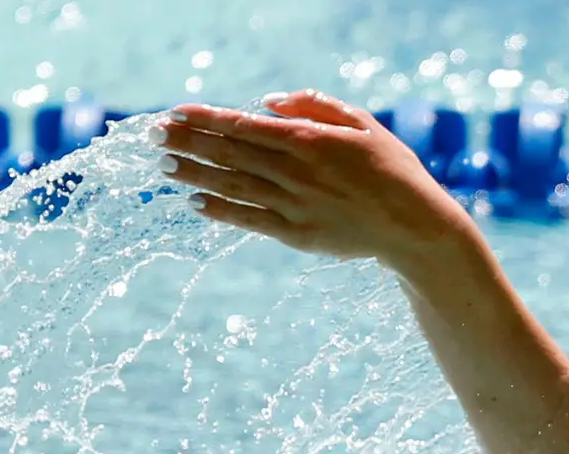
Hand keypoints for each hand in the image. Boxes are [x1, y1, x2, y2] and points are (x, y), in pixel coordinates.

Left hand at [153, 91, 476, 275]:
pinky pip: (250, 221)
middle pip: (229, 154)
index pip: (244, 126)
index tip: (174, 113)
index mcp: (309, 141)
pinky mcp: (297, 235)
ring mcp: (294, 206)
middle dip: (188, 143)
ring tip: (164, 167)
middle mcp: (296, 173)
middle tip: (153, 136)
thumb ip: (315, 106)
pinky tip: (196, 203)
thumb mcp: (362, 123)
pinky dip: (221, 212)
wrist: (415, 226)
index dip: (205, 119)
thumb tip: (269, 102)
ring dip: (195, 175)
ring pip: (233, 186)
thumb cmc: (391, 169)